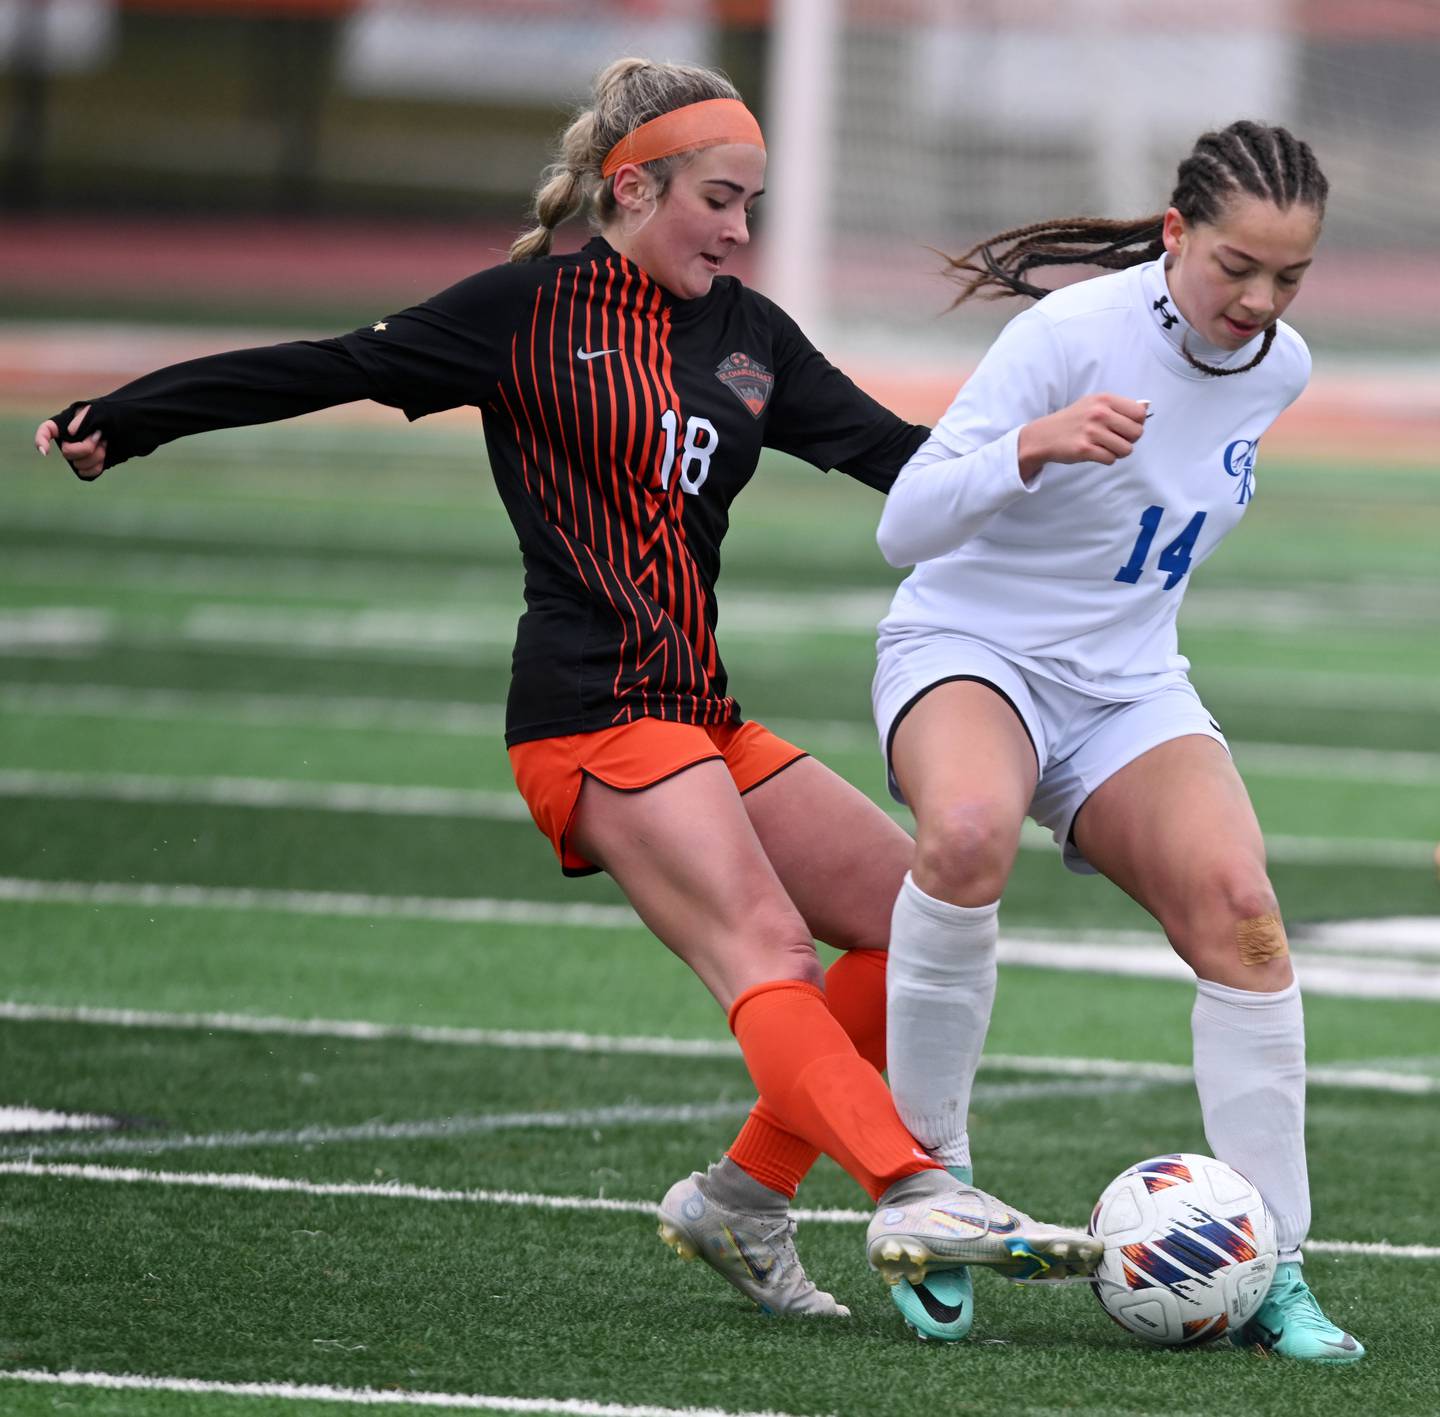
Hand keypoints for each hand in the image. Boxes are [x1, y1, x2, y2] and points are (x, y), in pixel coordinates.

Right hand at [35, 404, 107, 478]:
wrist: (122, 428)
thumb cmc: (107, 417)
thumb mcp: (96, 411)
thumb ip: (83, 417)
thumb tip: (71, 432)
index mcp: (63, 425)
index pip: (45, 431)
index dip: (41, 440)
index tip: (45, 451)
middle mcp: (67, 442)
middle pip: (67, 452)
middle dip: (86, 446)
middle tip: (99, 436)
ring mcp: (76, 456)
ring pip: (78, 465)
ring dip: (97, 455)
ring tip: (105, 443)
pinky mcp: (87, 466)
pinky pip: (87, 473)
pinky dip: (98, 466)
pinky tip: (105, 456)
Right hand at [1017, 394, 1147, 479]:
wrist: (1044, 435)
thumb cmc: (1073, 420)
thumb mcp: (1095, 403)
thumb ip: (1120, 406)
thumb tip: (1146, 408)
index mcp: (1104, 399)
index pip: (1139, 413)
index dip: (1137, 423)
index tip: (1125, 427)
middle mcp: (1099, 413)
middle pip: (1136, 433)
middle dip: (1129, 440)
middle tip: (1115, 439)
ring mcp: (1091, 432)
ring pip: (1126, 449)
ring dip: (1119, 452)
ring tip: (1106, 447)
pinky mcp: (1084, 450)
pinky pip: (1111, 459)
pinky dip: (1107, 459)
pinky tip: (1096, 453)